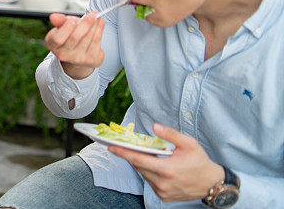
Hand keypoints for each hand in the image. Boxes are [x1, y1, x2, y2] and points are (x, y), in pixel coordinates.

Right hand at [45, 12, 104, 78]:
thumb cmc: (69, 37)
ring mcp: (77, 58)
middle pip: (75, 37)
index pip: (58, 39)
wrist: (78, 54)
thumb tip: (54, 17)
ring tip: (97, 17)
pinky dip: (100, 30)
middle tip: (92, 14)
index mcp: (52, 44)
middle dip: (85, 23)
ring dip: (95, 25)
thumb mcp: (61, 27)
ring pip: (88, 38)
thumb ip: (59, 21)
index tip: (74, 20)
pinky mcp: (90, 59)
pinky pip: (97, 41)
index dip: (67, 28)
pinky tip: (100, 23)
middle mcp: (63, 54)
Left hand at [109, 123, 224, 201]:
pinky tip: (157, 166)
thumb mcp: (189, 144)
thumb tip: (155, 127)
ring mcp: (163, 191)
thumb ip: (170, 134)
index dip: (123, 153)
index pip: (139, 160)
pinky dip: (150, 173)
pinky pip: (150, 182)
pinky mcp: (164, 197)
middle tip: (125, 146)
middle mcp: (163, 183)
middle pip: (139, 167)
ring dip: (143, 165)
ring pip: (144, 175)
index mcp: (167, 169)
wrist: (213, 184)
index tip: (111, 147)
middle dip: (132, 156)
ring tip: (148, 155)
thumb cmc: (200, 162)